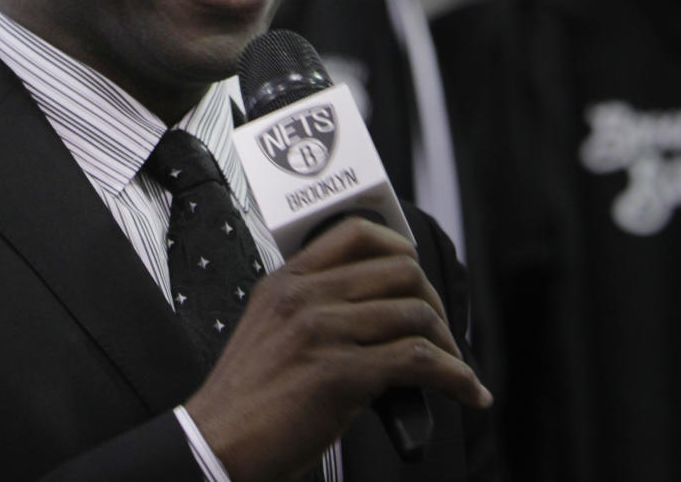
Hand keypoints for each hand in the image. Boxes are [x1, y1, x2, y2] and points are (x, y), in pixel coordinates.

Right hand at [184, 216, 491, 481]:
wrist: (215, 446)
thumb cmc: (244, 402)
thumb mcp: (269, 330)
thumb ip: (313, 309)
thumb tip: (375, 317)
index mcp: (287, 281)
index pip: (356, 233)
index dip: (401, 248)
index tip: (420, 277)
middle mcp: (305, 296)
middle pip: (399, 270)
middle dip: (434, 302)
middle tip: (442, 334)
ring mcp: (322, 332)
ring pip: (415, 313)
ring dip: (449, 346)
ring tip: (455, 371)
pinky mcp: (339, 374)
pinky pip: (418, 360)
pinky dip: (455, 377)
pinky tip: (465, 392)